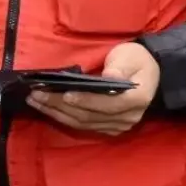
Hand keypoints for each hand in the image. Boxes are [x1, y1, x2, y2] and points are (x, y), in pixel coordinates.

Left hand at [27, 42, 160, 136]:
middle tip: (36, 95)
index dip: (85, 100)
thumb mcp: (130, 56)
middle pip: (89, 115)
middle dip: (59, 105)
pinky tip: (48, 109)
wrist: (150, 73)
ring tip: (35, 101)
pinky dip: (64, 117)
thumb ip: (119, 67)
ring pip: (83, 123)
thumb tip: (108, 78)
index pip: (107, 104)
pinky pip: (83, 126)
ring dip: (56, 113)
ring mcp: (118, 126)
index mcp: (136, 99)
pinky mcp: (109, 128)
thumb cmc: (136, 60)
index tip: (64, 94)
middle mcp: (128, 117)